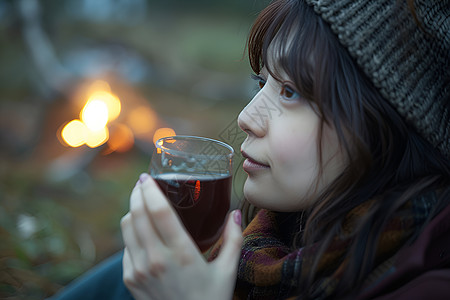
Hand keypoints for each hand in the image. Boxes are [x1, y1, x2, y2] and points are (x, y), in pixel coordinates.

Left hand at [120, 173, 242, 299]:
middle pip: (137, 215)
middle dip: (137, 193)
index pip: (159, 212)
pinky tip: (141, 229)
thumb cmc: (210, 299)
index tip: (147, 177)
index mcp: (182, 253)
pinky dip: (131, 232)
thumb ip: (234, 239)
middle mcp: (156, 259)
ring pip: (127, 228)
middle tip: (142, 183)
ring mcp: (140, 270)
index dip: (150, 190)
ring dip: (132, 210)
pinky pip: (126, 246)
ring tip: (141, 202)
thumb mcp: (227, 271)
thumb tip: (235, 212)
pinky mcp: (131, 279)